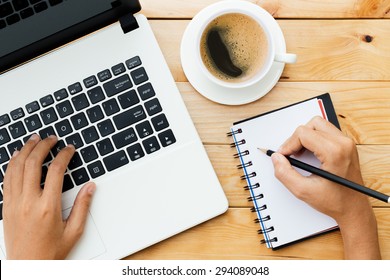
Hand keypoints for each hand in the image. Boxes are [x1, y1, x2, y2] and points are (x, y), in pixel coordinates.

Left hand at [2, 134, 95, 258]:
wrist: (27, 266)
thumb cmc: (50, 251)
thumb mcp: (74, 231)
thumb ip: (83, 206)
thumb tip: (90, 187)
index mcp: (48, 207)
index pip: (56, 171)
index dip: (64, 155)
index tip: (69, 149)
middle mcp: (28, 202)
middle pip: (33, 163)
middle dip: (43, 146)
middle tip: (51, 138)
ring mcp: (14, 203)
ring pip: (16, 168)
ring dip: (25, 150)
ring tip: (34, 140)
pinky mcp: (6, 206)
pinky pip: (6, 179)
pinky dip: (12, 164)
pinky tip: (18, 156)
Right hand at [271, 116, 380, 258]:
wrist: (354, 209)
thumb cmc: (336, 201)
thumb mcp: (303, 191)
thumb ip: (285, 173)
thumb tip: (277, 158)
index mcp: (335, 152)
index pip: (303, 133)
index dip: (288, 144)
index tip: (283, 156)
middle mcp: (344, 143)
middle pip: (310, 125)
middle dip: (296, 139)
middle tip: (290, 155)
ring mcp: (347, 143)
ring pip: (318, 125)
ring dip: (305, 137)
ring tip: (299, 153)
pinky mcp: (346, 145)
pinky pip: (325, 132)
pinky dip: (313, 139)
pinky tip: (309, 153)